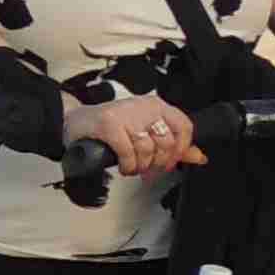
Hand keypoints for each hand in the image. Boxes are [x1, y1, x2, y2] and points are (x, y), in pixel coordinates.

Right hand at [68, 92, 200, 173]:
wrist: (76, 121)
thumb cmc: (113, 126)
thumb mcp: (145, 130)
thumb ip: (173, 144)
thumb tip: (199, 157)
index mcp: (157, 106)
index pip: (184, 126)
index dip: (181, 150)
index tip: (170, 161)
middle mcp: (144, 107)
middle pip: (166, 143)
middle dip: (158, 163)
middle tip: (148, 168)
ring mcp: (126, 114)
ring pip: (147, 150)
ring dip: (141, 167)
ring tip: (133, 166)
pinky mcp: (109, 124)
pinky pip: (128, 153)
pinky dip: (128, 166)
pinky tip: (124, 166)